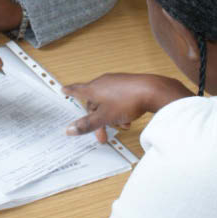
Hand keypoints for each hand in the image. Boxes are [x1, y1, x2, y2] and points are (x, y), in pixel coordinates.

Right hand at [64, 74, 192, 142]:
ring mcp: (116, 82)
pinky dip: (120, 110)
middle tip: (101, 135)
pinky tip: (128, 119)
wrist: (152, 90)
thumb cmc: (127, 100)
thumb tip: (70, 129)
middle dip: (97, 119)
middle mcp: (103, 82)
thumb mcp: (104, 117)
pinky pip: (119, 99)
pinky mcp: (128, 84)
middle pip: (94, 102)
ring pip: (107, 102)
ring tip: (121, 126)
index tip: (64, 90)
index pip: (77, 90)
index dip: (70, 91)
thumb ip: (87, 124)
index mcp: (93, 88)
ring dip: (110, 116)